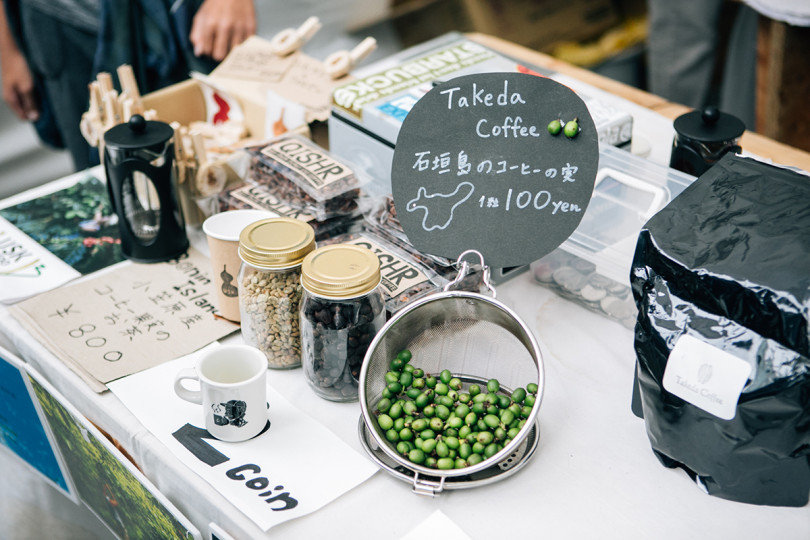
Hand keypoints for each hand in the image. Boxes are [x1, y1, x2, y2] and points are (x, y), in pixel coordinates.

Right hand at [0, 2, 38, 121]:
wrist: (13, 47)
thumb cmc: (19, 66)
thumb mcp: (27, 87)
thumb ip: (30, 103)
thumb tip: (33, 118)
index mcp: (12, 99)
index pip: (24, 117)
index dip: (36, 118)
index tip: (49, 118)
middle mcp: (13, 96)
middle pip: (27, 110)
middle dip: (38, 110)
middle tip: (52, 109)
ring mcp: (17, 89)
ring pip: (30, 101)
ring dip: (39, 102)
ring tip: (50, 100)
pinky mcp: (22, 82)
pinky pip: (31, 93)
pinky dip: (38, 94)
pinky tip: (46, 92)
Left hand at [189, 0, 255, 61]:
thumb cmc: (217, 3)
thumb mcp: (202, 16)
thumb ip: (197, 34)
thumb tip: (199, 52)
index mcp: (210, 23)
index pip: (206, 50)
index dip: (207, 52)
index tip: (210, 49)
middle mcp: (225, 26)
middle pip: (220, 56)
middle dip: (218, 55)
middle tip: (220, 49)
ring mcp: (239, 28)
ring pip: (234, 54)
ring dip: (231, 51)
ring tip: (229, 43)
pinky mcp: (251, 28)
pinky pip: (246, 47)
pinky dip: (241, 46)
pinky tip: (238, 39)